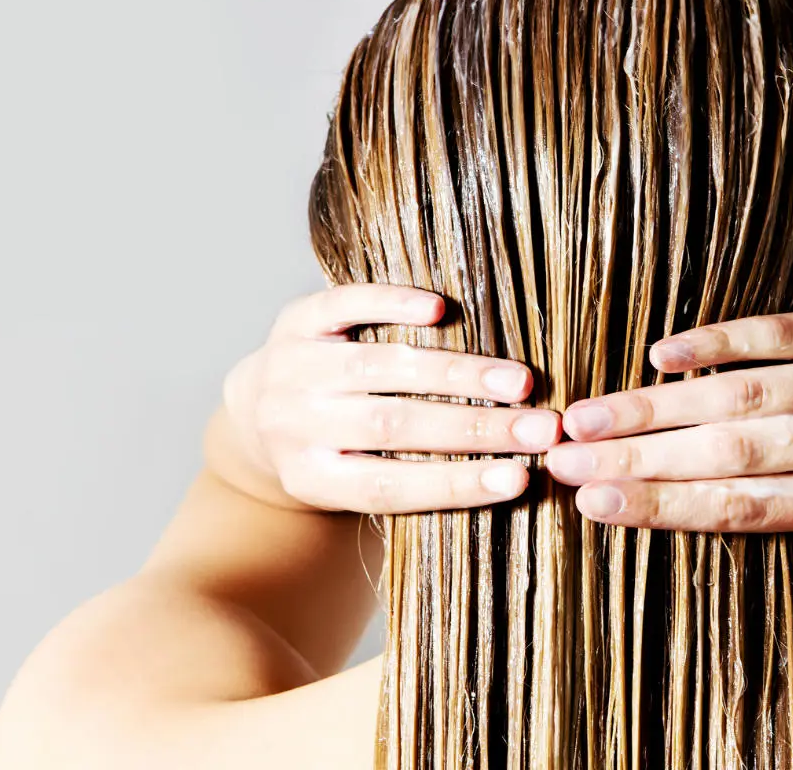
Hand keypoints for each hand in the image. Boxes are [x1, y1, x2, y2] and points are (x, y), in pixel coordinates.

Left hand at [214, 284, 561, 512]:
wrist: (251, 416)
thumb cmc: (331, 457)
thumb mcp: (351, 484)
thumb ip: (410, 479)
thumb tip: (509, 478)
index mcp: (312, 480)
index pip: (392, 486)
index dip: (457, 484)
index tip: (520, 478)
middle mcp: (295, 425)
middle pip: (395, 427)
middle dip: (476, 429)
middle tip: (542, 429)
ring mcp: (293, 369)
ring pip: (382, 367)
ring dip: (458, 374)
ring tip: (518, 381)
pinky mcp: (295, 320)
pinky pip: (344, 306)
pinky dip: (392, 306)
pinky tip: (441, 309)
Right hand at [545, 303, 792, 531]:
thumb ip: (780, 498)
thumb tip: (660, 501)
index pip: (742, 510)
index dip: (662, 507)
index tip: (592, 506)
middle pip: (728, 454)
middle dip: (636, 459)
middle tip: (560, 461)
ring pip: (740, 395)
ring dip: (654, 406)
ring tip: (586, 417)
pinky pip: (772, 333)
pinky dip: (711, 342)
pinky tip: (657, 356)